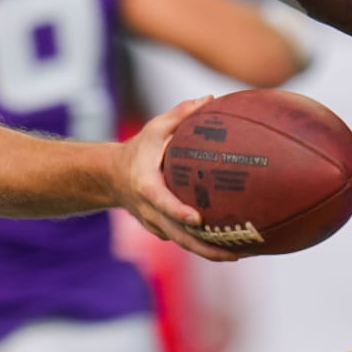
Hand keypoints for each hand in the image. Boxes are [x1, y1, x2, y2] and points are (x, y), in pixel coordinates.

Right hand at [116, 98, 239, 262]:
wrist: (111, 177)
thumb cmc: (138, 149)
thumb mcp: (155, 128)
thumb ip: (180, 114)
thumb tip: (210, 98)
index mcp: (147, 186)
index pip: (163, 203)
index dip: (179, 212)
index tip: (199, 219)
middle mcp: (150, 211)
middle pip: (178, 236)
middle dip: (205, 247)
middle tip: (235, 251)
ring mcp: (155, 224)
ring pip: (183, 243)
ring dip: (209, 251)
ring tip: (239, 253)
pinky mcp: (161, 229)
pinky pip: (183, 240)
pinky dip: (202, 246)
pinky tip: (229, 246)